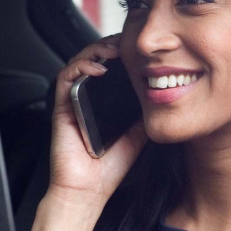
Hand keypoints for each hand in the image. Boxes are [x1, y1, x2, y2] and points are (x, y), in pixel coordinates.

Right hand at [47, 33, 147, 206]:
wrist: (90, 189)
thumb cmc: (113, 164)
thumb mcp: (140, 131)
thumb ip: (148, 111)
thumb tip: (168, 93)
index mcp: (107, 99)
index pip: (114, 65)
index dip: (127, 51)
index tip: (144, 46)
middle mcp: (90, 95)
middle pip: (97, 57)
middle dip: (113, 44)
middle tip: (129, 40)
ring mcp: (74, 99)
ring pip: (80, 61)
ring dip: (97, 50)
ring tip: (115, 49)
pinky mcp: (61, 107)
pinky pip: (65, 79)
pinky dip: (80, 67)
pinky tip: (98, 68)